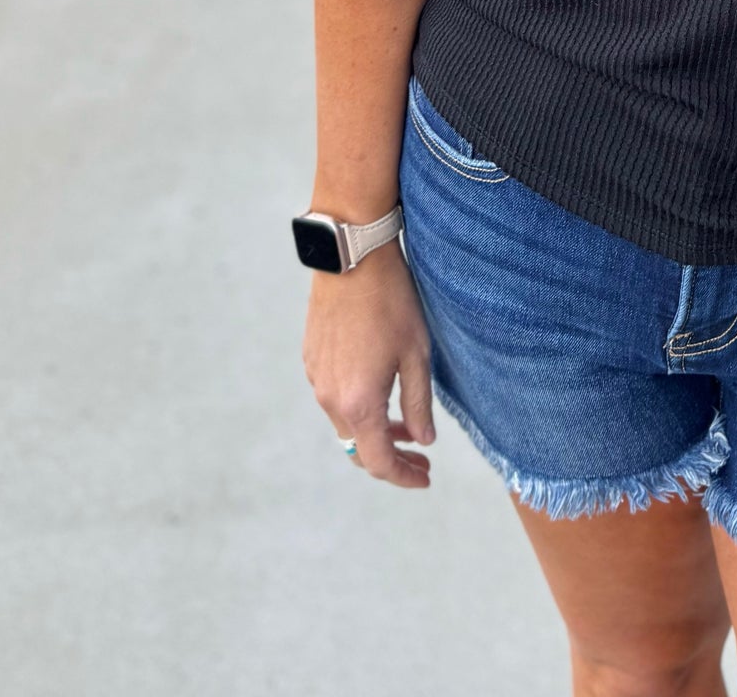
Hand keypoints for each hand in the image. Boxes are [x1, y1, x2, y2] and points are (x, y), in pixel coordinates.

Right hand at [303, 242, 435, 487]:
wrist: (351, 258)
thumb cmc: (391, 302)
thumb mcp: (416, 353)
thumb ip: (419, 404)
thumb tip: (424, 440)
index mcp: (358, 402)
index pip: (379, 461)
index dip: (403, 476)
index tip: (425, 477)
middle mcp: (330, 398)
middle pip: (358, 448)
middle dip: (390, 458)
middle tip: (420, 457)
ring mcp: (316, 379)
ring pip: (345, 423)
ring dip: (374, 430)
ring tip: (406, 424)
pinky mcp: (311, 359)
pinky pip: (334, 398)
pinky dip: (357, 407)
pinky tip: (380, 391)